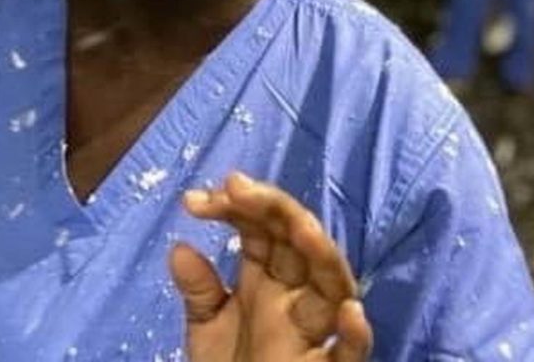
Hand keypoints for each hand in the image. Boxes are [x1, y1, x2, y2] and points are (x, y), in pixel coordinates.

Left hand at [170, 172, 371, 361]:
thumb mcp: (207, 330)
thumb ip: (199, 291)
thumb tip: (179, 246)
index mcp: (266, 282)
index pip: (261, 231)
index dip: (236, 208)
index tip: (195, 200)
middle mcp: (294, 299)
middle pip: (297, 243)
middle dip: (274, 210)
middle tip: (238, 188)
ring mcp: (313, 334)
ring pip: (331, 286)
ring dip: (321, 255)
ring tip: (301, 227)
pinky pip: (349, 355)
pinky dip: (354, 335)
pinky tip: (348, 311)